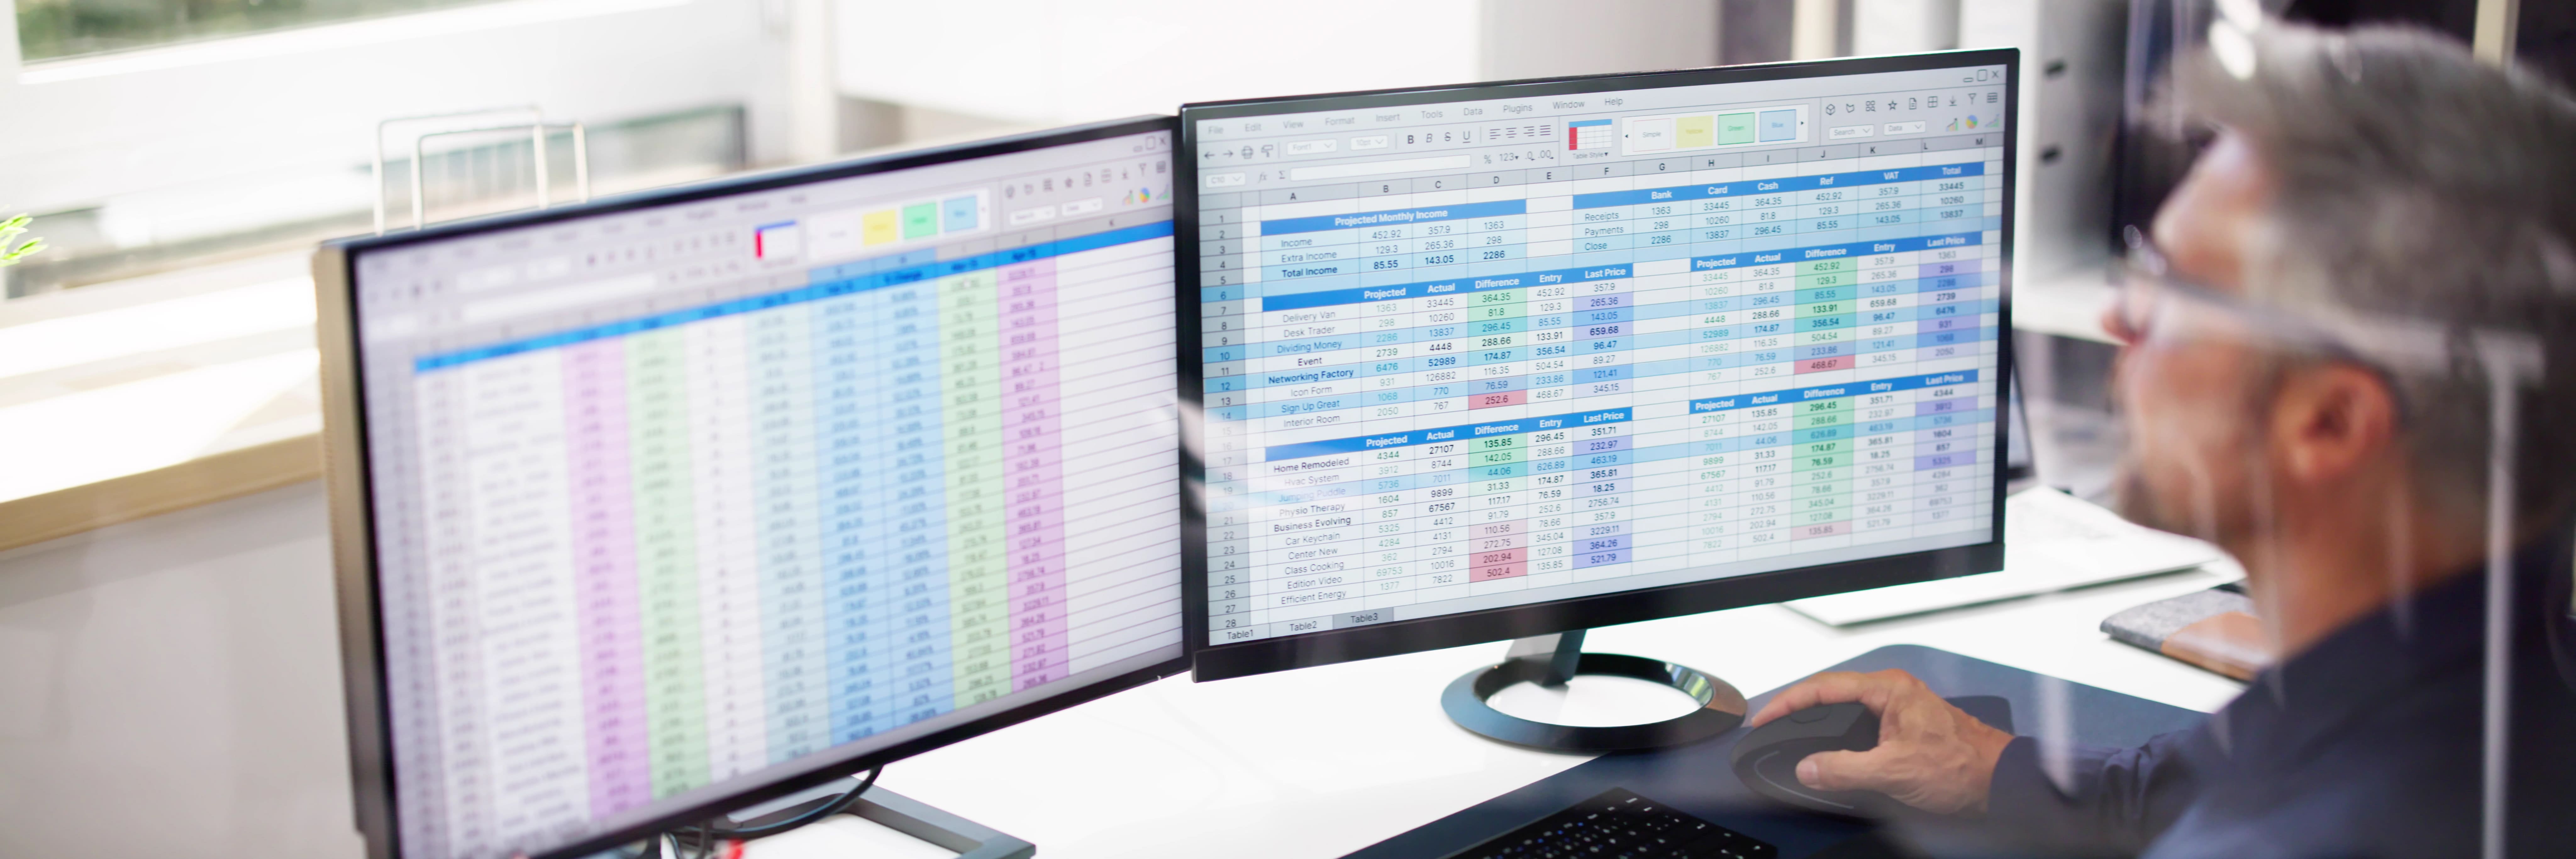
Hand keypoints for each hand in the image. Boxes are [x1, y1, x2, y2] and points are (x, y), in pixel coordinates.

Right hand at [1743, 669, 2017, 815]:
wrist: (1999, 781)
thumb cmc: (1963, 766)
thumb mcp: (1895, 770)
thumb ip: (1845, 769)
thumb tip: (1809, 768)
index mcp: (1889, 690)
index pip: (1824, 687)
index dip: (1788, 702)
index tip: (1765, 718)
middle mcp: (1893, 693)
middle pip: (1831, 693)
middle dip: (1798, 708)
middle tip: (1771, 724)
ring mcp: (1898, 709)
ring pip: (1845, 710)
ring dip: (1819, 722)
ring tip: (1792, 733)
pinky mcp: (1903, 728)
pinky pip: (1859, 725)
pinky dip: (1837, 736)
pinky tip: (1828, 749)